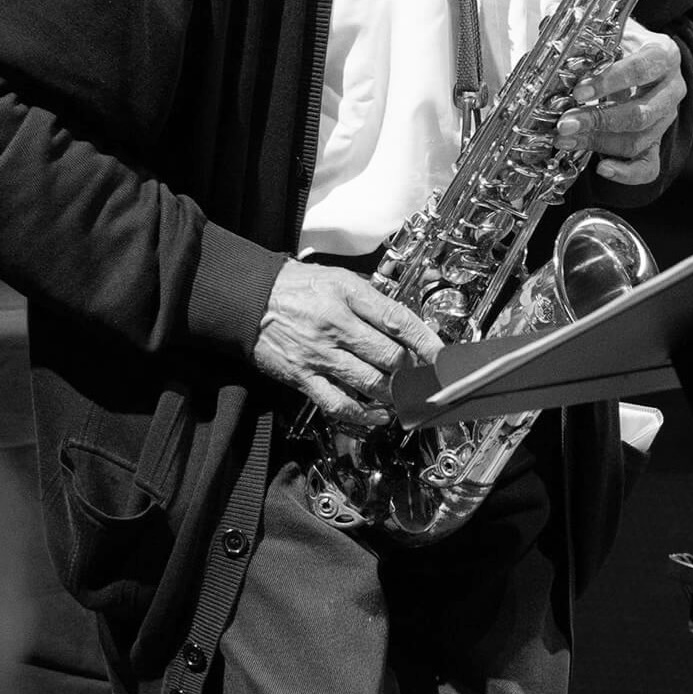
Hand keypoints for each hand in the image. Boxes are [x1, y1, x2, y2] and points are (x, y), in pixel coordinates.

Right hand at [254, 259, 443, 428]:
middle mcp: (336, 324)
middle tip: (423, 376)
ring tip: (406, 396)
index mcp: (349, 295)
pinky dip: (364, 415)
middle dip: (413, 371)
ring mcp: (320, 354)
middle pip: (389, 357)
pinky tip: (378, 416)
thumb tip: (412, 310)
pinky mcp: (303, 377)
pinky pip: (339, 404)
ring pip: (371, 384)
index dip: (426, 342)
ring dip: (395, 394)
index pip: (398, 320)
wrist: (249, 298)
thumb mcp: (340, 277)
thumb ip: (376, 296)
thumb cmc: (296, 286)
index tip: (443, 357)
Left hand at [554, 16, 685, 186]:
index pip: (642, 68)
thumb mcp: (607, 27)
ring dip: (600, 144)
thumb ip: (582, 25)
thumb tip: (549, 20)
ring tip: (566, 140)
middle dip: (599, 121)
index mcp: (663, 54)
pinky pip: (649, 165)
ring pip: (639, 140)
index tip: (578, 90)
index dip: (610, 81)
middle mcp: (672, 88)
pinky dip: (627, 173)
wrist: (643, 57)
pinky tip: (602, 169)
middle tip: (565, 123)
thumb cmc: (622, 42)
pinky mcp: (658, 141)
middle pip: (641, 113)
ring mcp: (667, 118)